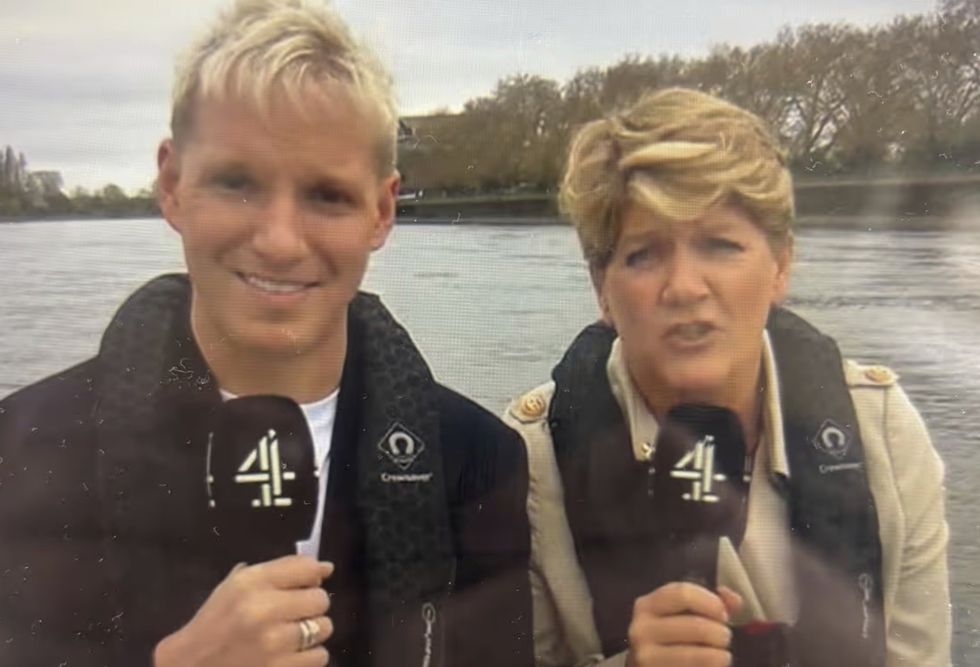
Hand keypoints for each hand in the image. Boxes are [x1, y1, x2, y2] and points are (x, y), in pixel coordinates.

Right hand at [154, 555, 333, 666]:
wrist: (192, 666)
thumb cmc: (216, 623)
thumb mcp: (236, 586)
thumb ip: (279, 571)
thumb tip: (325, 568)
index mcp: (251, 584)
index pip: (307, 568)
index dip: (312, 575)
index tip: (306, 584)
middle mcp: (264, 610)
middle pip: (320, 599)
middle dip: (311, 606)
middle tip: (295, 614)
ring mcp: (274, 644)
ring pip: (324, 628)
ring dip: (313, 632)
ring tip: (292, 636)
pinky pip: (319, 657)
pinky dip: (309, 656)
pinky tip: (290, 655)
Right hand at [625, 583, 742, 666]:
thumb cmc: (672, 637)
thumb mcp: (684, 613)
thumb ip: (712, 602)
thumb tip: (734, 600)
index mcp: (648, 605)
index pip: (683, 593)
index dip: (711, 602)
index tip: (723, 614)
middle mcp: (642, 629)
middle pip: (695, 626)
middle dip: (719, 633)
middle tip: (724, 638)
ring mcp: (646, 656)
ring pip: (694, 655)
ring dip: (718, 656)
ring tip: (722, 656)